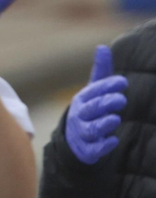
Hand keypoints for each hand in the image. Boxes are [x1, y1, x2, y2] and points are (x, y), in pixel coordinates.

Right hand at [66, 45, 127, 164]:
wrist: (74, 141)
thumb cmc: (89, 111)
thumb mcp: (93, 91)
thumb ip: (101, 71)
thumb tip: (103, 46)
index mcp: (82, 100)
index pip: (94, 91)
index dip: (107, 86)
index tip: (122, 82)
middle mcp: (80, 116)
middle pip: (91, 109)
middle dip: (105, 103)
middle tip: (121, 99)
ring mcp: (82, 134)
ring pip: (91, 129)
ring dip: (103, 124)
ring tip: (115, 119)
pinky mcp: (88, 150)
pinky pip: (94, 148)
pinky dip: (103, 145)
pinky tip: (113, 140)